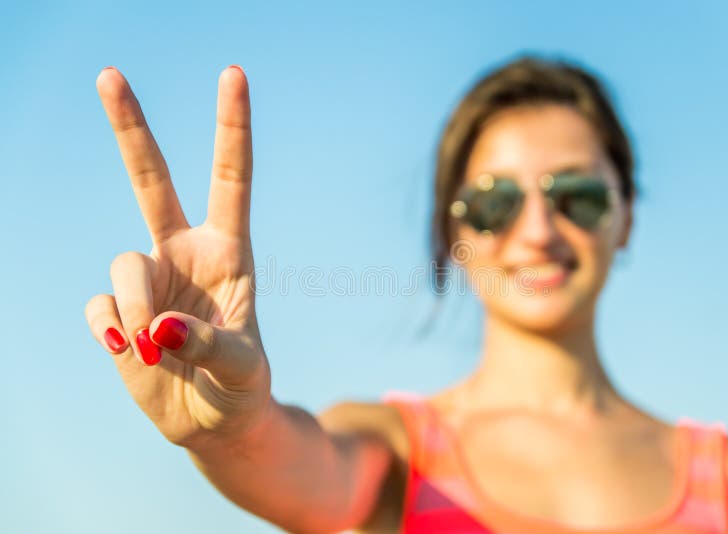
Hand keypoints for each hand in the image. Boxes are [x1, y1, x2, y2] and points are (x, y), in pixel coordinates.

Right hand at [84, 66, 270, 449]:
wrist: (214, 422)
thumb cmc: (241, 387)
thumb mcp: (242, 367)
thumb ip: (210, 345)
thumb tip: (159, 325)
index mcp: (229, 251)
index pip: (231, 179)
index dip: (231, 126)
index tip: (233, 74)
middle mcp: (184, 253)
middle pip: (151, 180)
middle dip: (131, 129)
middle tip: (110, 74)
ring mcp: (148, 280)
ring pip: (121, 264)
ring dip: (132, 308)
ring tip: (151, 347)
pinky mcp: (117, 312)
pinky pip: (99, 309)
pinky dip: (110, 330)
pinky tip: (130, 350)